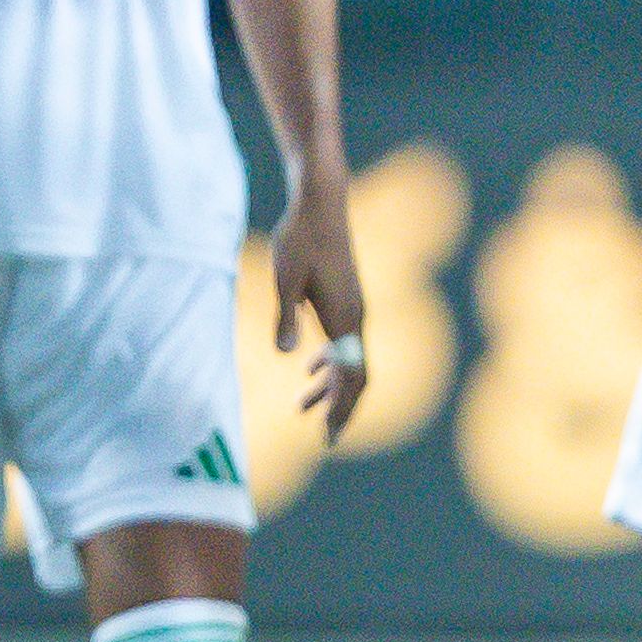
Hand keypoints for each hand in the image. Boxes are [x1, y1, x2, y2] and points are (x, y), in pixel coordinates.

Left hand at [266, 162, 368, 444]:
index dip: (341, 408)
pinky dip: (330, 362)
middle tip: (322, 437)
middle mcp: (357, 317)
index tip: (327, 435)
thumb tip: (286, 355)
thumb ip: (285, 317)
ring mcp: (354, 309)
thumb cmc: (301, 239)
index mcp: (345, 318)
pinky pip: (344, 342)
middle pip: (355, 375)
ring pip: (349, 359)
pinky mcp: (346, 300)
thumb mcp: (284, 279)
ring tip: (301, 408)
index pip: (351, 376)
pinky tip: (309, 369)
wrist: (321, 204)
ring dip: (330, 386)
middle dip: (339, 406)